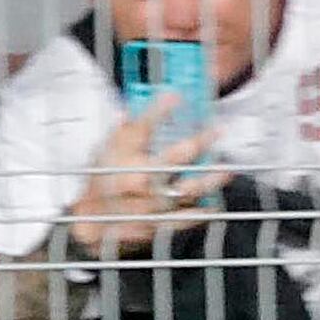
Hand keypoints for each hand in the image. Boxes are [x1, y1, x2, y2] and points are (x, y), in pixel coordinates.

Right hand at [63, 96, 224, 255]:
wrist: (91, 221)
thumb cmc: (101, 179)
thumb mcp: (104, 149)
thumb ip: (123, 129)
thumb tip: (134, 104)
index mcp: (120, 157)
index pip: (141, 128)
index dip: (158, 110)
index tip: (176, 96)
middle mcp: (135, 179)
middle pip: (172, 159)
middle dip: (198, 143)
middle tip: (217, 130)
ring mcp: (148, 203)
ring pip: (186, 190)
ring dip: (210, 179)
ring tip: (227, 169)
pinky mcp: (157, 223)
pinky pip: (185, 219)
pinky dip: (202, 212)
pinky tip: (216, 205)